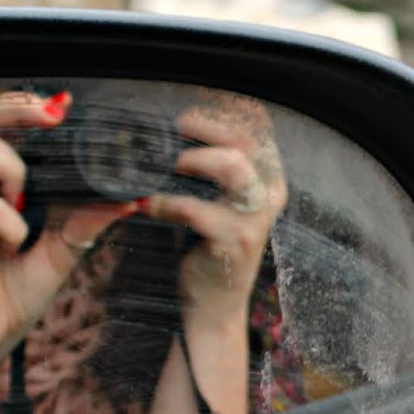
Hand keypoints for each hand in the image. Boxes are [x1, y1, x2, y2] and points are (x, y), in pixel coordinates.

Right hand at [0, 90, 137, 376]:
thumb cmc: (11, 295)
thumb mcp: (61, 254)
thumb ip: (87, 223)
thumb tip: (129, 199)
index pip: (0, 127)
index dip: (26, 107)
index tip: (64, 105)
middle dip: (15, 108)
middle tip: (52, 115)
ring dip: (13, 168)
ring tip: (25, 204)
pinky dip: (9, 223)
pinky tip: (13, 247)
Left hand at [139, 95, 287, 324]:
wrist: (213, 306)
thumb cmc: (208, 245)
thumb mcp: (219, 200)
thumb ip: (208, 166)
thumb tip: (165, 126)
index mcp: (269, 177)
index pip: (256, 126)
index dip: (221, 109)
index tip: (184, 107)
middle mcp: (270, 194)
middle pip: (246, 138)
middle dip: (202, 124)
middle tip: (165, 128)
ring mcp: (255, 219)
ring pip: (233, 166)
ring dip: (189, 158)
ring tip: (158, 162)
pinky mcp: (233, 243)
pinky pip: (196, 210)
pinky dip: (164, 202)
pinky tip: (143, 204)